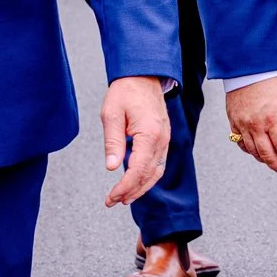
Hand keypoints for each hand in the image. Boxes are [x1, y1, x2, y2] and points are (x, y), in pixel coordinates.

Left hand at [101, 75, 169, 206]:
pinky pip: (158, 163)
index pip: (139, 170)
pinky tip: (135, 181)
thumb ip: (113, 142)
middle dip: (131, 191)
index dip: (125, 187)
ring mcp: (164, 140)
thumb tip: (111, 167)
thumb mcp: (112, 115)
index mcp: (149, 134)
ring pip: (156, 172)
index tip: (112, 197)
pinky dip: (147, 176)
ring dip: (140, 187)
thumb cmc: (126, 91)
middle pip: (149, 175)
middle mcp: (161, 139)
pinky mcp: (163, 138)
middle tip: (112, 201)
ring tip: (123, 197)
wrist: (143, 75)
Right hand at [225, 76, 276, 174]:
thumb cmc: (274, 78)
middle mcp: (256, 125)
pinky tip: (260, 151)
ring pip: (254, 152)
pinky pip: (241, 143)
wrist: (249, 65)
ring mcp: (243, 124)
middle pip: (268, 156)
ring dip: (266, 161)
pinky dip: (251, 151)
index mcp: (274, 119)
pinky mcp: (234, 121)